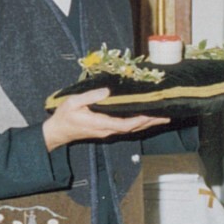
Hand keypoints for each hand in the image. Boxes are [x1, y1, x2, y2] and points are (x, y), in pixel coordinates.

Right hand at [41, 89, 168, 151]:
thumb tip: (107, 91)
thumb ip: (90, 97)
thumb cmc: (64, 116)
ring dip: (146, 124)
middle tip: (166, 116)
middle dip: (149, 122)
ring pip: (131, 129)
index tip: (152, 114)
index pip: (125, 124)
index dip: (140, 120)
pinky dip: (137, 123)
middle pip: (133, 128)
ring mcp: (107, 131)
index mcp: (100, 123)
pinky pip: (126, 127)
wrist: (57, 132)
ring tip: (160, 118)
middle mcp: (107, 130)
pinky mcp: (106, 130)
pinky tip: (144, 119)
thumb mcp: (73, 102)